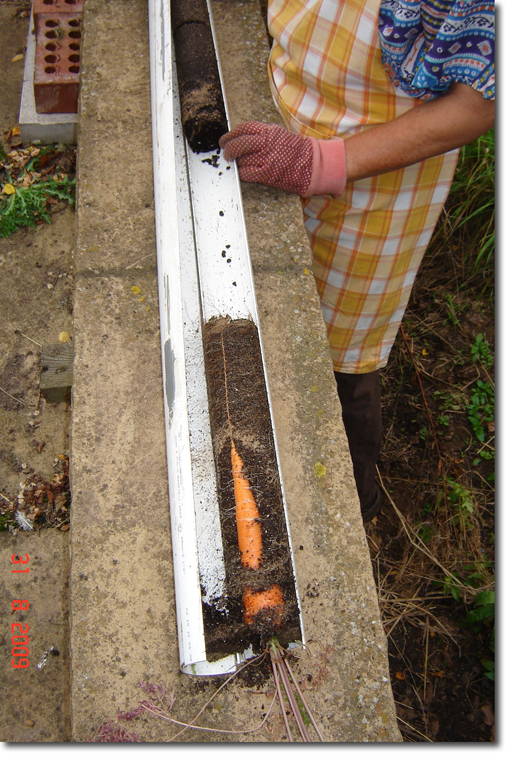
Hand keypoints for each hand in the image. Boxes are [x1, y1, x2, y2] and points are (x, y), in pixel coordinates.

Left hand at [219, 121, 346, 196]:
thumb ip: (262, 135)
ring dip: (236, 162)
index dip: (231, 134)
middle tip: (227, 153)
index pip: (244, 129)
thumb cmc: (296, 151)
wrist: (312, 164)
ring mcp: (267, 159)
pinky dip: (242, 173)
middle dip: (229, 149)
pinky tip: (244, 173)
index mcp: (269, 131)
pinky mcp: (268, 174)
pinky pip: (247, 173)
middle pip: (239, 143)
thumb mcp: (279, 135)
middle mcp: (266, 143)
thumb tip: (243, 138)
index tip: (225, 140)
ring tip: (237, 164)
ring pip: (242, 158)